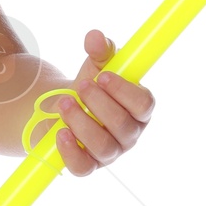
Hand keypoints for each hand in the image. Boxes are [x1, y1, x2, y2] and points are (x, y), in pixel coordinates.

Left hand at [48, 29, 154, 177]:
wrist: (61, 109)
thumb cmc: (88, 88)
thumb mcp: (94, 66)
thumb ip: (99, 52)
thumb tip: (95, 36)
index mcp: (139, 109)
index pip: (144, 105)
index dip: (125, 91)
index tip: (103, 75)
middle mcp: (129, 134)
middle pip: (123, 125)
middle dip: (99, 104)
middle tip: (80, 86)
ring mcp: (109, 153)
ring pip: (104, 147)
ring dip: (82, 123)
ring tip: (63, 103)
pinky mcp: (88, 165)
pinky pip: (83, 168)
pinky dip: (70, 151)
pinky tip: (60, 133)